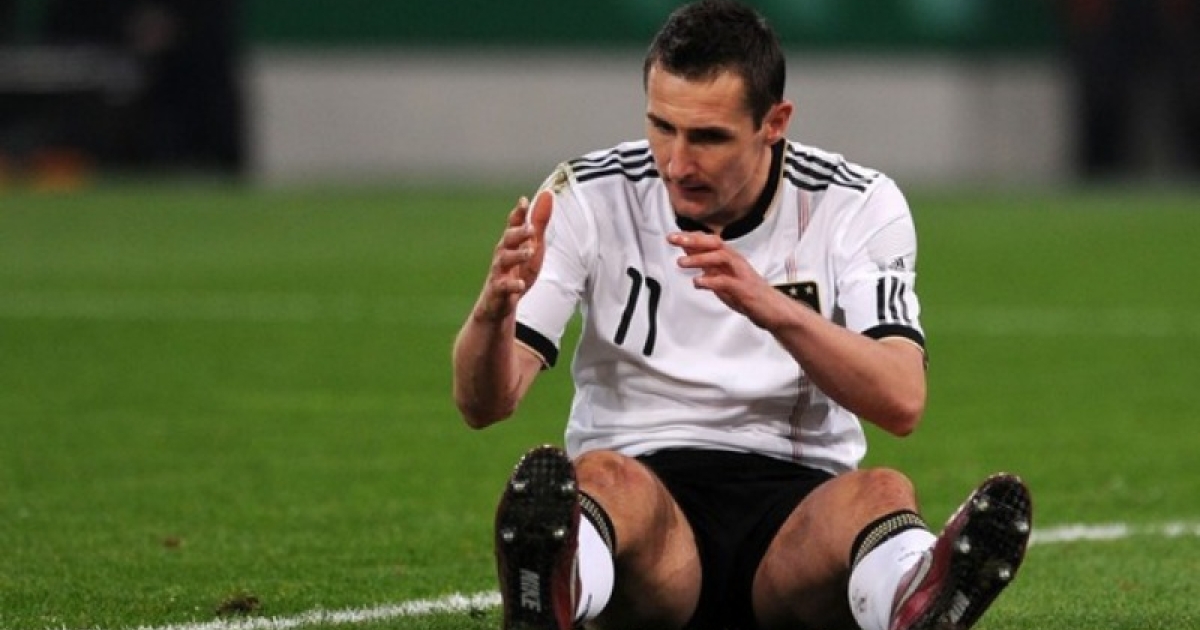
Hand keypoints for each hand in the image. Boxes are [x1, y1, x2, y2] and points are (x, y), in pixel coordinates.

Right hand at [475, 191, 553, 322]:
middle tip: (531, 229)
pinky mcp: (497, 292)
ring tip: (530, 252)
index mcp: (511, 243)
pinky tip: (520, 284)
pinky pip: (503, 288)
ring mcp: (498, 273)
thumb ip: (539, 222)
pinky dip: (511, 286)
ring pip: (503, 261)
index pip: (513, 225)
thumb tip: (547, 193)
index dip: (518, 214)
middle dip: (518, 233)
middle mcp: (502, 255)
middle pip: (507, 239)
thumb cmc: (517, 270)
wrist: (499, 306)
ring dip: (516, 256)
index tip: (524, 201)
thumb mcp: (533, 245)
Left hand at [668, 230, 782, 327]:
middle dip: (693, 240)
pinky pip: (726, 281)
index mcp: (730, 258)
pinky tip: (698, 282)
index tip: (673, 236)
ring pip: (721, 257)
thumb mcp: (722, 277)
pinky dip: (710, 281)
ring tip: (681, 262)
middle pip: (715, 243)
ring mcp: (741, 274)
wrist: (773, 310)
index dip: (691, 236)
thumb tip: (688, 253)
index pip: (710, 241)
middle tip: (673, 239)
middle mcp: (736, 262)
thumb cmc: (748, 294)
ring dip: (699, 258)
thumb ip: (707, 266)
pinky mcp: (745, 289)